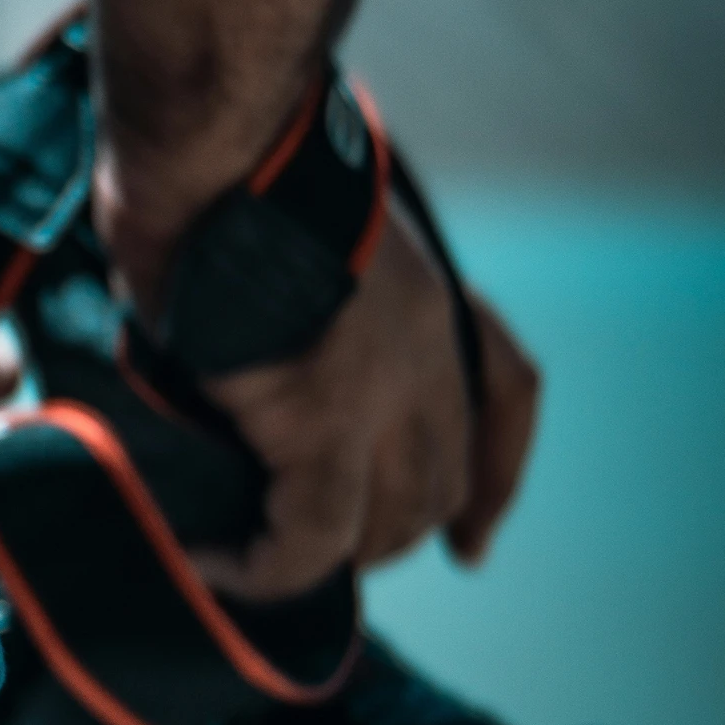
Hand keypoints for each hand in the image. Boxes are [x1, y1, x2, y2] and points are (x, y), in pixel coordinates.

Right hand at [99, 173, 540, 601]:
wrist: (216, 154)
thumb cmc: (227, 167)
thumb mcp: (301, 230)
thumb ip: (306, 292)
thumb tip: (250, 344)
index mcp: (427, 294)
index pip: (509, 390)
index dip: (499, 477)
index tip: (475, 541)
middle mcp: (427, 349)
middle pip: (443, 478)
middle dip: (392, 531)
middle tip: (317, 549)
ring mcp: (383, 391)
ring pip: (391, 522)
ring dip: (331, 557)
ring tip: (256, 556)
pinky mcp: (323, 423)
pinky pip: (312, 539)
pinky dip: (266, 570)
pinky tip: (216, 566)